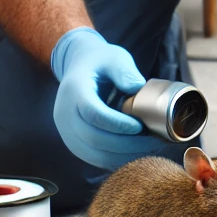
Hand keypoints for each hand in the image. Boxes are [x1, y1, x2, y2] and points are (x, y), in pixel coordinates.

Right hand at [50, 27, 146, 168]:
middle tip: (152, 143)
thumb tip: (138, 89)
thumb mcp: (113, 57)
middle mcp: (65, 114)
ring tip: (147, 150)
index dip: (118, 124)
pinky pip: (92, 157)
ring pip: (92, 153)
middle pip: (93, 138)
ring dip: (121, 156)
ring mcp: (66, 130)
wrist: (77, 66)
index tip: (140, 127)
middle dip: (125, 145)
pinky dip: (114, 159)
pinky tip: (134, 154)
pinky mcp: (73, 141)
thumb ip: (124, 71)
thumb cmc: (99, 61)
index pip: (93, 114)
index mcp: (75, 90)